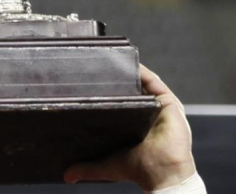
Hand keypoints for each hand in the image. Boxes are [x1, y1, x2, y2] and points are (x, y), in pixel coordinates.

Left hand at [64, 64, 195, 190]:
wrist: (162, 173)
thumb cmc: (140, 169)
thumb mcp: (107, 165)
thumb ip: (87, 168)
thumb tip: (66, 176)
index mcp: (136, 124)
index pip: (122, 103)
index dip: (110, 92)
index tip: (92, 82)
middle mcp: (149, 113)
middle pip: (133, 90)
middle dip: (119, 79)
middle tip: (99, 68)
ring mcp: (159, 107)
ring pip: (143, 83)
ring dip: (130, 72)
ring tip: (113, 61)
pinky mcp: (169, 102)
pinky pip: (155, 82)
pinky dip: (143, 72)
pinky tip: (131, 63)